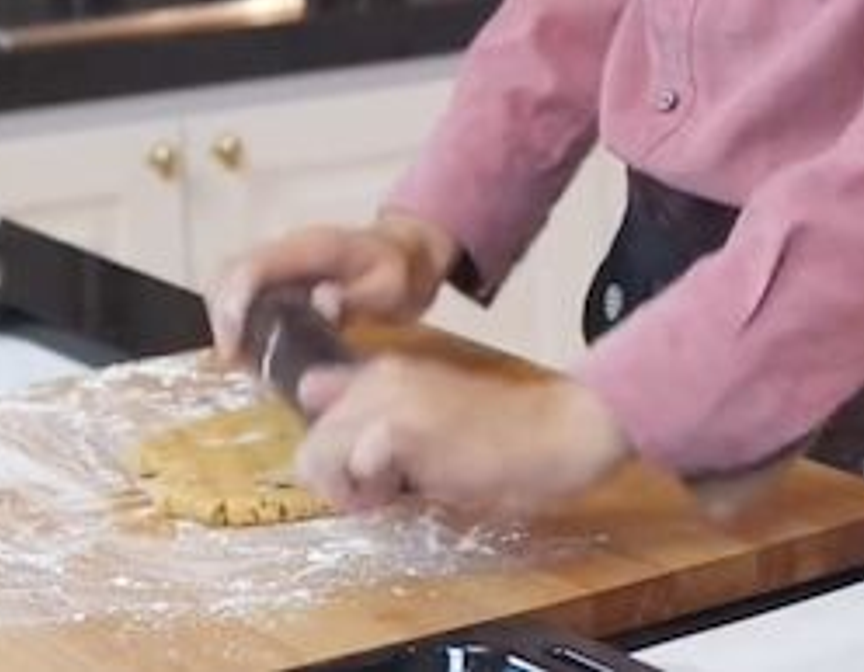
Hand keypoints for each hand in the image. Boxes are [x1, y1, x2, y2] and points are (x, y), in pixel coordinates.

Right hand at [205, 212, 459, 361]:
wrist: (405, 254)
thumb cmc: (398, 272)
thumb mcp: (391, 286)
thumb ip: (359, 296)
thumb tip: (322, 303)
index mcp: (312, 247)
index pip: (253, 267)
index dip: (234, 305)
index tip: (233, 347)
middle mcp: (286, 248)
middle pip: (227, 273)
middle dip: (222, 317)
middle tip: (236, 359)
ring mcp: (278, 259)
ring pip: (226, 281)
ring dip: (224, 319)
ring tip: (242, 358)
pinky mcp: (276, 274)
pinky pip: (240, 291)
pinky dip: (235, 319)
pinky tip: (250, 349)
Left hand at [293, 360, 632, 513]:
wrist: (554, 433)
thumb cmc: (502, 437)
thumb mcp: (429, 416)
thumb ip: (376, 413)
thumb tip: (313, 398)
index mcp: (384, 372)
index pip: (312, 395)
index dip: (328, 445)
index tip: (361, 465)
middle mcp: (377, 377)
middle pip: (309, 442)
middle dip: (341, 479)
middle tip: (391, 488)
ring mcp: (386, 399)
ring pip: (316, 455)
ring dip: (351, 487)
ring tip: (397, 491)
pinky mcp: (399, 428)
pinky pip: (352, 469)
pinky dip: (373, 492)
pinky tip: (413, 489)